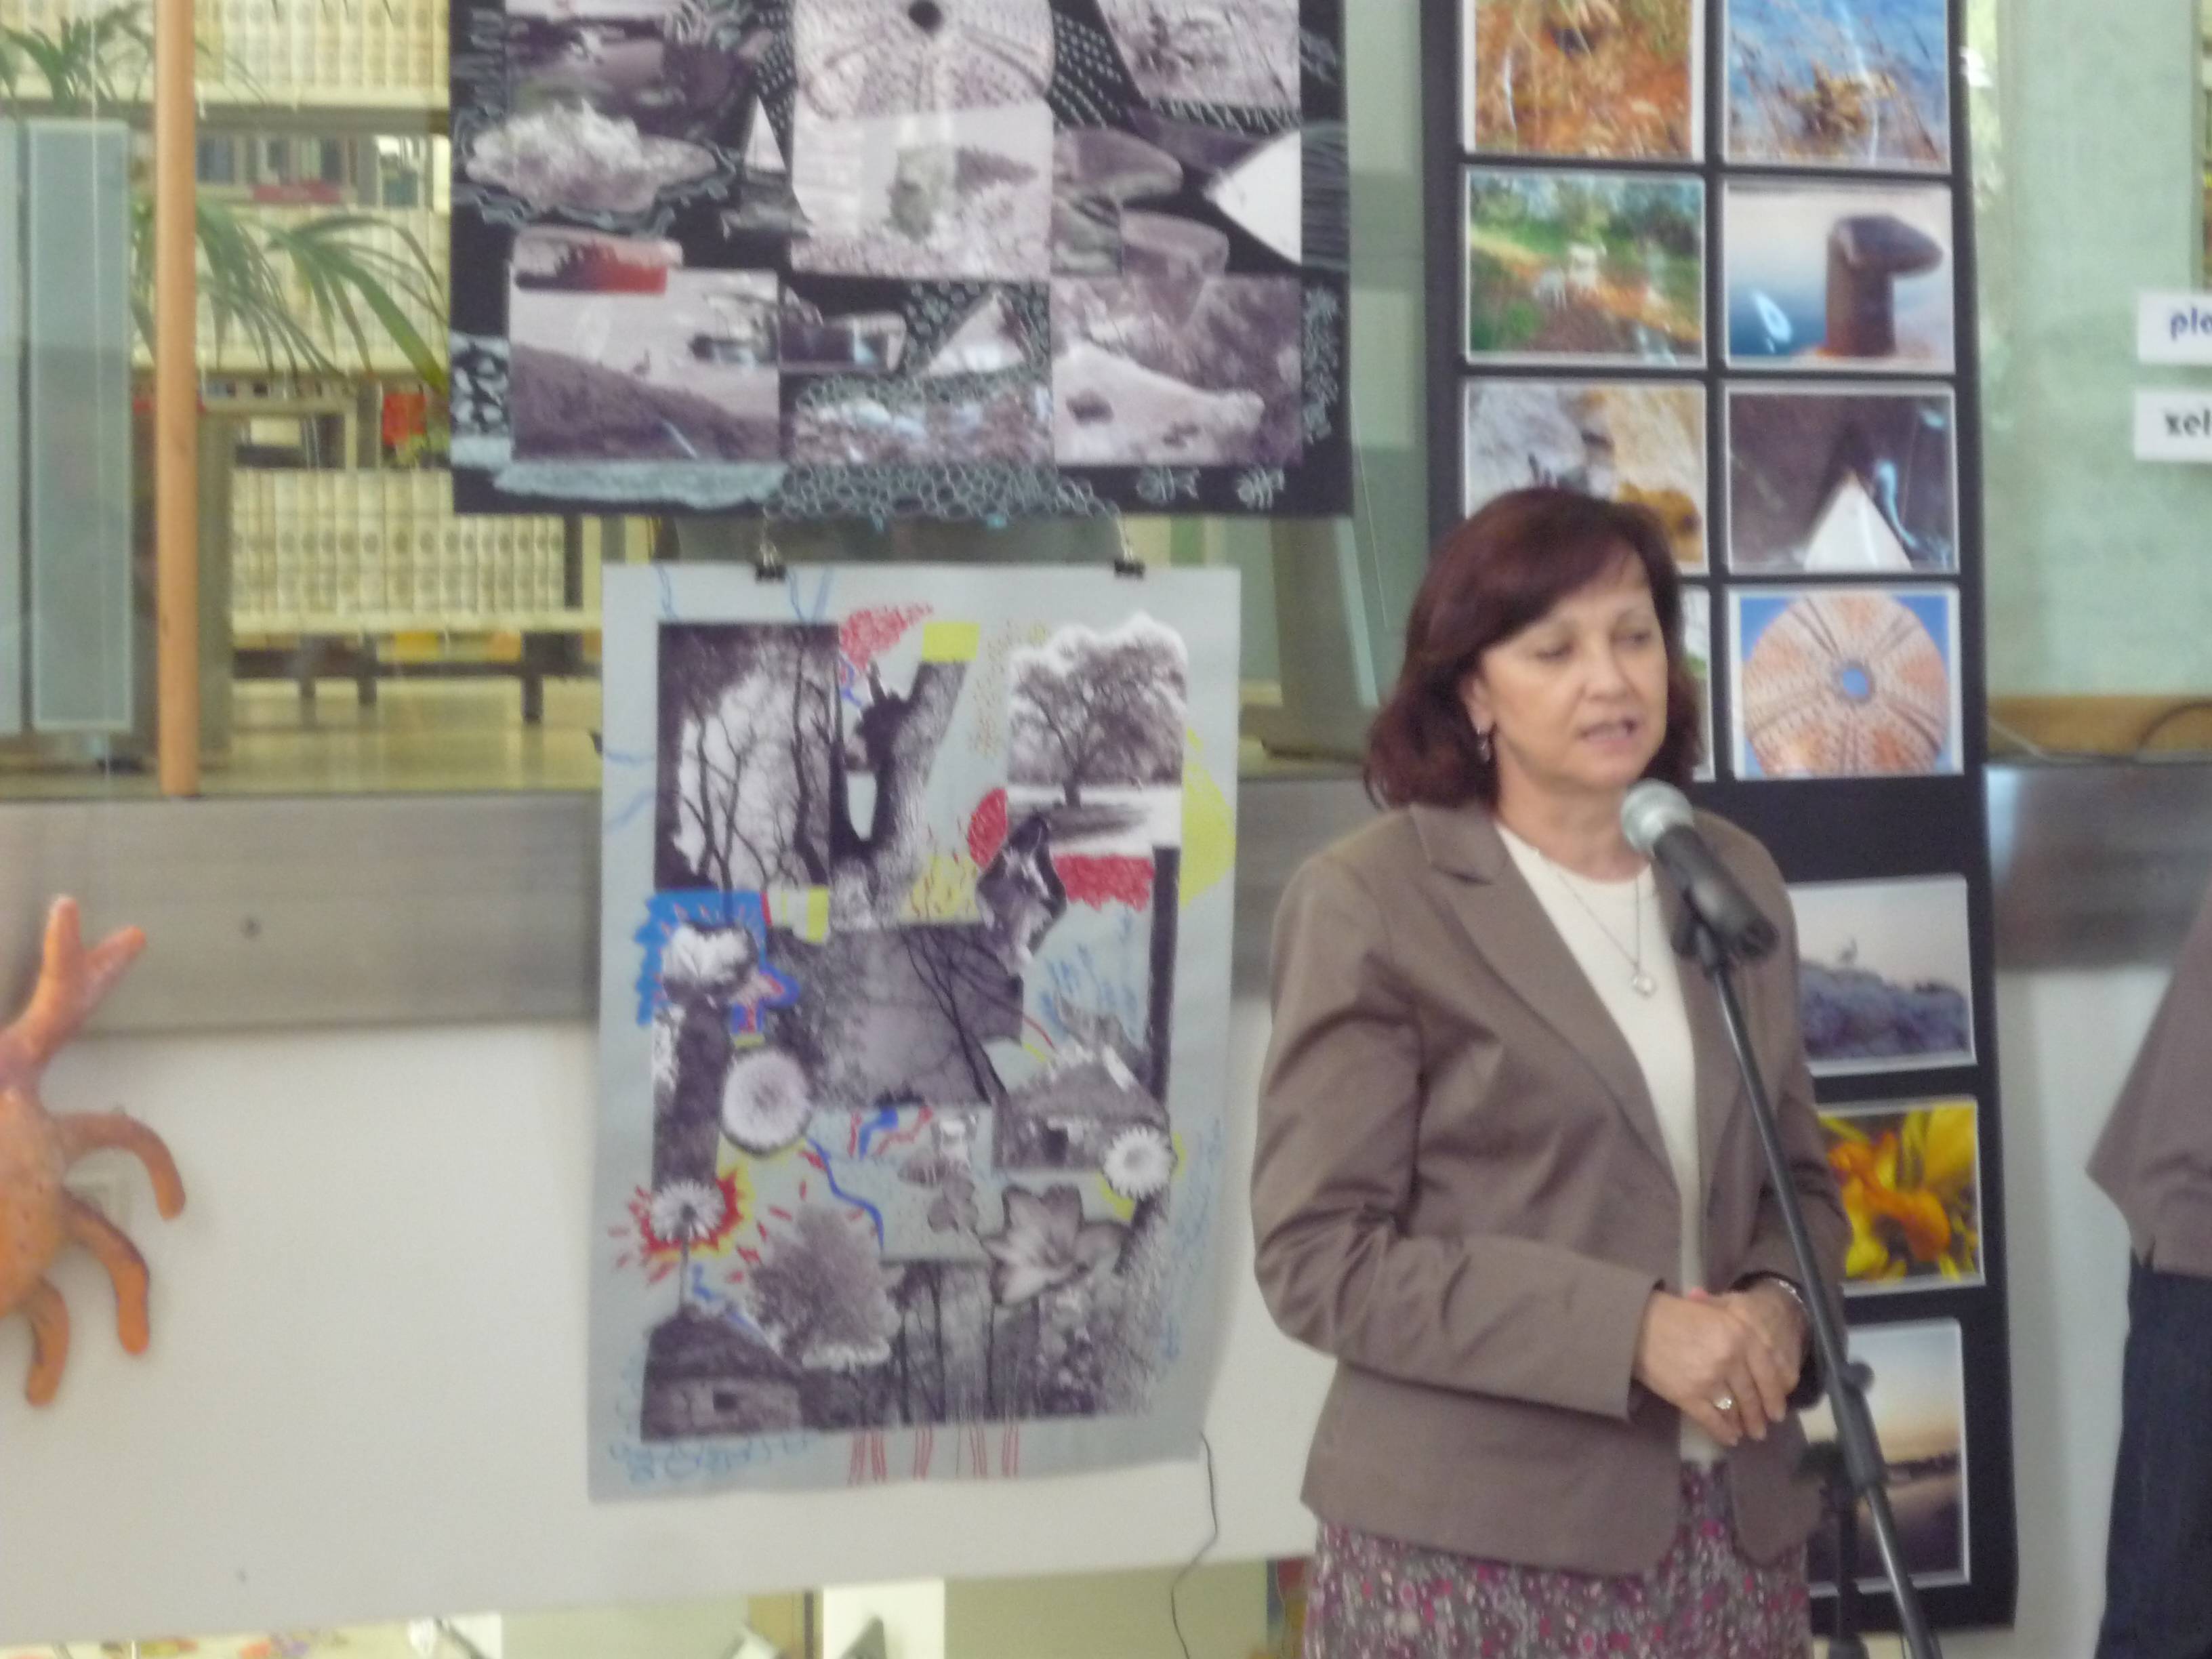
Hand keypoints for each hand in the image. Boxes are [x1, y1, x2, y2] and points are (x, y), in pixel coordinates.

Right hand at [1632, 1289, 1796, 1446]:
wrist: (1636, 1324)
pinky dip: (1723, 1432)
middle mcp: (1731, 1358)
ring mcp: (1710, 1379)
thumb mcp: (1715, 1314)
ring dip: (1742, 1425)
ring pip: (1735, 1410)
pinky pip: (1713, 1420)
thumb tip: (1764, 1359)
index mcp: (1741, 1335)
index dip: (1775, 1397)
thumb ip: (1740, 1333)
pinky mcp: (1689, 1396)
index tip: (1778, 1412)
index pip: (1768, 1374)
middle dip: (1758, 1416)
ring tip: (1746, 1433)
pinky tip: (1730, 1438)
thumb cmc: (1675, 1315)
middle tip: (1762, 1429)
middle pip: (1751, 1395)